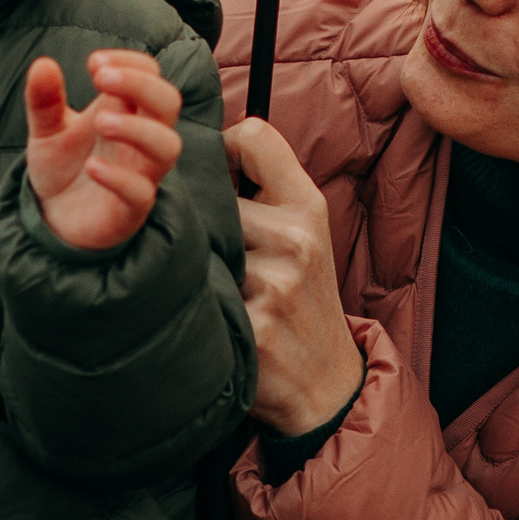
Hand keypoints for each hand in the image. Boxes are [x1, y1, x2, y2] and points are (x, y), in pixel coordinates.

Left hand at [23, 48, 181, 252]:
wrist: (54, 219)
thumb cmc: (62, 167)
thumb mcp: (46, 129)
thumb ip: (44, 100)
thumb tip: (43, 64)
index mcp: (126, 111)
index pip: (150, 74)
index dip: (130, 63)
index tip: (94, 64)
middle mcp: (140, 140)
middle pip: (168, 102)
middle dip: (141, 84)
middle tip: (101, 79)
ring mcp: (140, 173)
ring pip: (167, 146)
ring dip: (137, 128)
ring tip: (99, 122)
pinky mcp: (130, 209)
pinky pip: (142, 192)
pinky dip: (120, 177)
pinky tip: (92, 166)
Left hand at [222, 116, 367, 436]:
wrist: (324, 384)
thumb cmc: (301, 302)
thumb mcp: (303, 238)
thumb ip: (265, 192)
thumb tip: (197, 150)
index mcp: (308, 207)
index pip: (254, 135)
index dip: (220, 148)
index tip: (212, 177)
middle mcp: (296, 237)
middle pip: (212, 195)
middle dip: (203, 222)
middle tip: (213, 254)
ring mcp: (276, 282)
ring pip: (198, 245)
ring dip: (195, 267)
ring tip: (216, 289)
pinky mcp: (253, 325)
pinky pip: (198, 294)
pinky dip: (195, 305)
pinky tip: (213, 319)